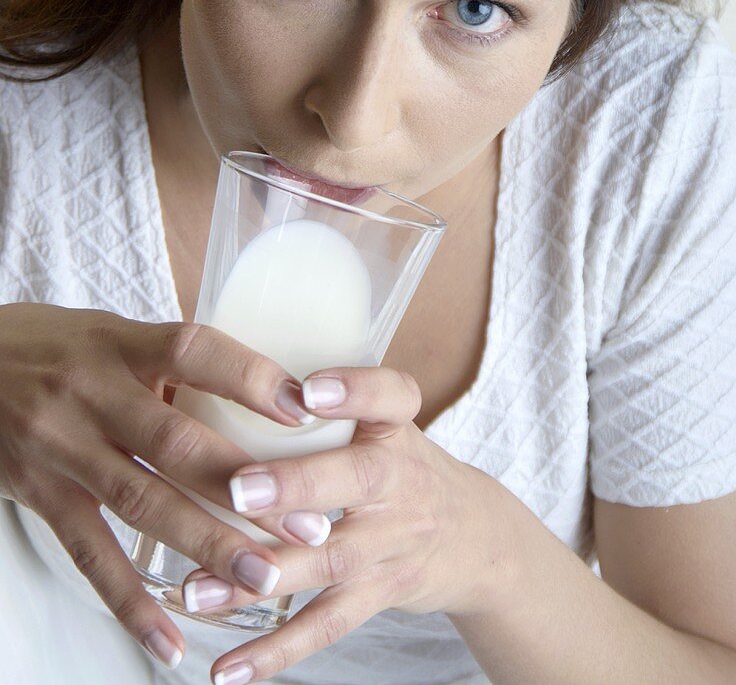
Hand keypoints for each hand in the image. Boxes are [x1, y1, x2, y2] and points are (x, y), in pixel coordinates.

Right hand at [0, 304, 331, 667]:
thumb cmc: (56, 346)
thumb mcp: (112, 333)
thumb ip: (173, 362)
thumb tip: (262, 391)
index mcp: (120, 343)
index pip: (192, 350)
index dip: (250, 377)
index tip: (306, 410)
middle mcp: (91, 393)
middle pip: (176, 441)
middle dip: (248, 487)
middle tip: (309, 523)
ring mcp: (62, 447)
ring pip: (141, 502)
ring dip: (206, 544)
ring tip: (262, 578)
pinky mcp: (39, 494)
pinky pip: (88, 554)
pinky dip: (129, 602)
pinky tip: (169, 641)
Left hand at [179, 366, 516, 684]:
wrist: (472, 534)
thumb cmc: (398, 461)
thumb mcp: (382, 419)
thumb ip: (323, 399)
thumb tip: (213, 365)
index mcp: (396, 425)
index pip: (391, 395)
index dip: (354, 390)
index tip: (308, 389)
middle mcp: (401, 480)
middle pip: (356, 480)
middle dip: (296, 486)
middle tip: (237, 489)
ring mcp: (391, 542)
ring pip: (330, 560)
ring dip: (261, 576)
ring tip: (195, 590)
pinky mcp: (378, 593)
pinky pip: (327, 625)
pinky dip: (276, 651)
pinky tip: (228, 671)